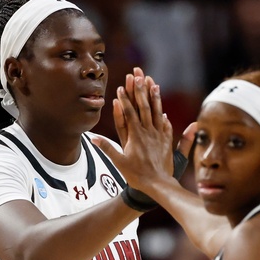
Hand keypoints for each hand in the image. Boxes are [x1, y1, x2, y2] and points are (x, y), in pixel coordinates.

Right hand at [92, 68, 176, 198]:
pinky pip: (165, 126)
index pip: (130, 113)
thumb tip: (93, 138)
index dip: (125, 99)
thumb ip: (107, 149)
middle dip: (140, 90)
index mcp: (136, 136)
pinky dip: (163, 116)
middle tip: (138, 75)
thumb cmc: (137, 175)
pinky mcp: (166, 142)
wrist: (158, 185)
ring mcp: (159, 136)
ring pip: (157, 112)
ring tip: (153, 82)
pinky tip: (163, 112)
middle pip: (144, 107)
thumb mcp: (119, 163)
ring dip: (154, 96)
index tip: (122, 86)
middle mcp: (148, 133)